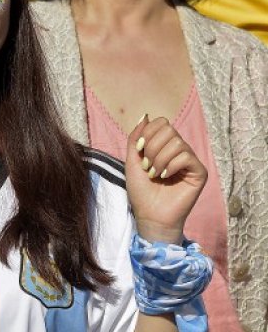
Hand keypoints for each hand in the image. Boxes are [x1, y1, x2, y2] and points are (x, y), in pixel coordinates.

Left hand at [125, 115, 207, 243]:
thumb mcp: (132, 162)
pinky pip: (186, 156)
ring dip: (160, 159)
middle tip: (148, 167)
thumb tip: (145, 114)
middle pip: (169, 129)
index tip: (139, 152)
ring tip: (155, 175)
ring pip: (177, 143)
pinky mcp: (199, 172)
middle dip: (152, 148)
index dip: (148, 134)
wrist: (150, 216)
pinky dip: (172, 165)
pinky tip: (166, 177)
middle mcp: (179, 151)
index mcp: (164, 146)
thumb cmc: (142, 193)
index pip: (161, 123)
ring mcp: (190, 161)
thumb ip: (136, 138)